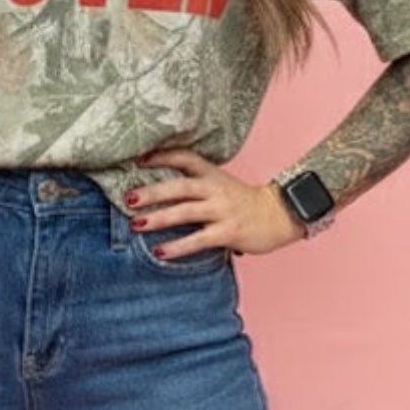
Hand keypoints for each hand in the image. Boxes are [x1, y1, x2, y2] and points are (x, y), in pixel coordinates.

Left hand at [131, 145, 304, 257]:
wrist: (280, 214)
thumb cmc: (244, 202)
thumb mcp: (221, 184)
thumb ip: (195, 185)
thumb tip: (158, 191)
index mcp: (212, 174)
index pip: (185, 157)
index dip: (162, 157)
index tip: (139, 160)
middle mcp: (215, 189)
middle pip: (179, 186)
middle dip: (153, 191)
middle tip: (129, 197)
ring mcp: (222, 210)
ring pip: (185, 211)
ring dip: (159, 218)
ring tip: (136, 224)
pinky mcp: (228, 231)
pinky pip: (198, 239)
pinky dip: (178, 246)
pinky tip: (160, 252)